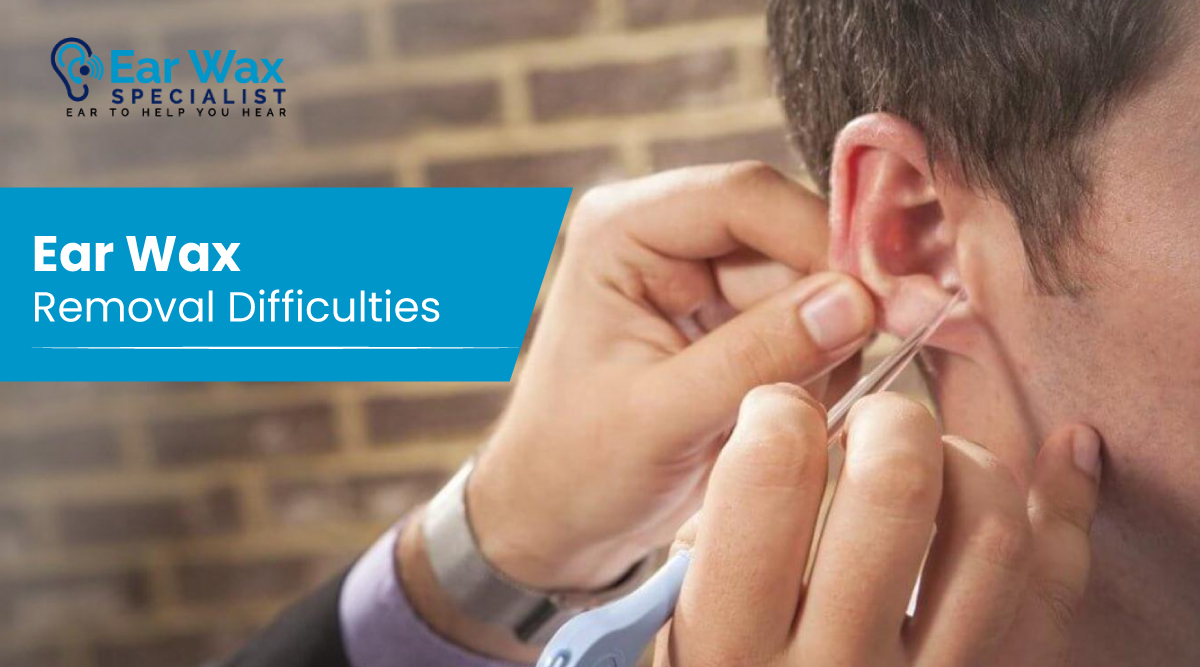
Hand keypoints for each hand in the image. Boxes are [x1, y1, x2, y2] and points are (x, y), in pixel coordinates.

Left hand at [398, 163, 875, 658]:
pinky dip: (817, 367)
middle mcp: (667, 233)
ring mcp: (704, 274)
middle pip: (790, 236)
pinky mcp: (732, 317)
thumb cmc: (578, 468)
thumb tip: (854, 302)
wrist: (557, 519)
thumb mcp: (662, 417)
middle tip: (837, 381)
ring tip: (778, 414)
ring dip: (822, 348)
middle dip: (827, 307)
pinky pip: (810, 322)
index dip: (822, 239)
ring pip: (812, 283)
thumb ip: (755, 356)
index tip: (881, 303)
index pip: (746, 197)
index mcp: (623, 228)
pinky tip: (781, 412)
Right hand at [657, 385, 1100, 666]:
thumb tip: (791, 425)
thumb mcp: (685, 624)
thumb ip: (720, 539)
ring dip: (971, 461)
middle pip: (897, 486)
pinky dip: (1071, 505)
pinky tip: (1066, 453)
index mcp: (733, 641)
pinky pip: (1058, 589)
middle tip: (872, 424)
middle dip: (891, 417)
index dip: (779, 410)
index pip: (769, 474)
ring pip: (994, 532)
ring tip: (935, 460)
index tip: (781, 412)